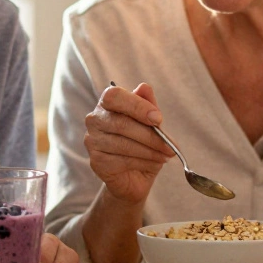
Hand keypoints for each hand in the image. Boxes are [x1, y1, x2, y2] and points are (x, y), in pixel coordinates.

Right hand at [84, 83, 173, 203]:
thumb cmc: (142, 142)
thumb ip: (148, 105)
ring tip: (166, 155)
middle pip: (121, 123)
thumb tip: (144, 87)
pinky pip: (122, 160)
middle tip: (170, 145)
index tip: (158, 118)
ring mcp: (92, 141)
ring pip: (123, 144)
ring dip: (150, 151)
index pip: (115, 96)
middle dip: (150, 136)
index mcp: (108, 102)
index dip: (137, 106)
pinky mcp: (96, 161)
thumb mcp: (151, 122)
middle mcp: (95, 119)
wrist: (134, 176)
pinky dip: (143, 162)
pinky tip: (155, 162)